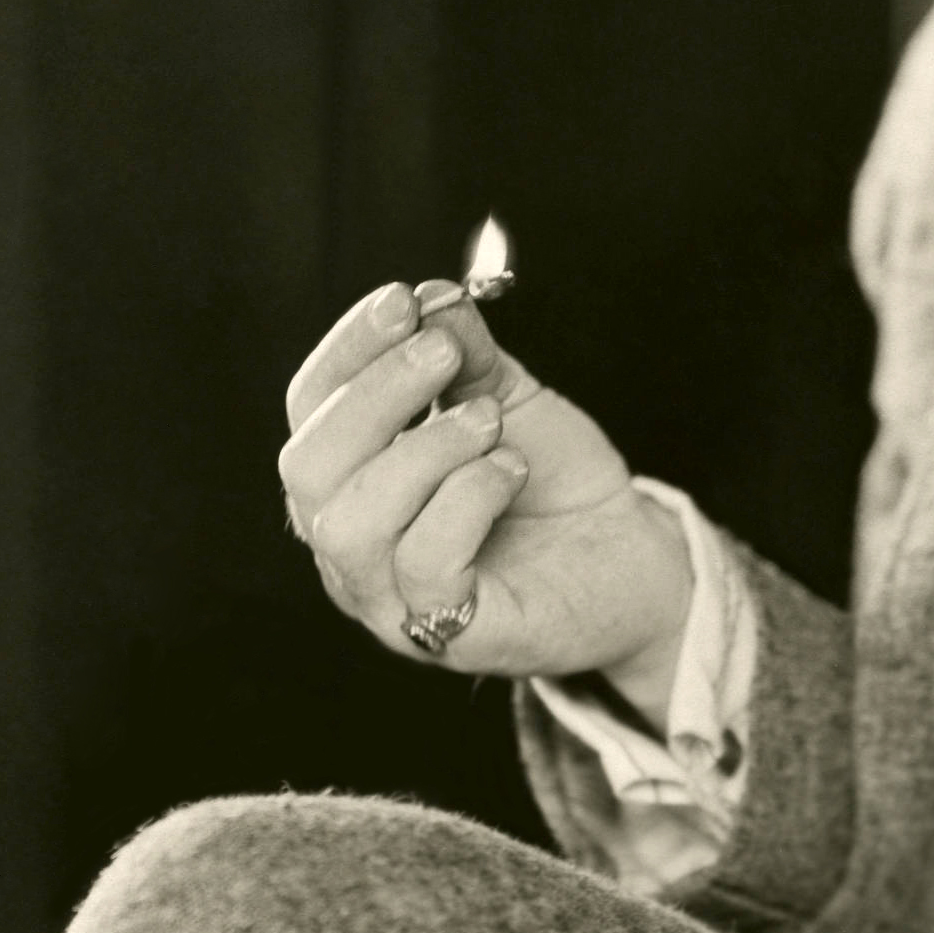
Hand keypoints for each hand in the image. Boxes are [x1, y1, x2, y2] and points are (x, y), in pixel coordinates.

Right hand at [278, 280, 691, 703]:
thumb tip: (430, 298)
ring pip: (352, 523)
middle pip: (307, 466)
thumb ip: (464, 354)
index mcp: (350, 477)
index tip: (401, 300)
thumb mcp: (505, 398)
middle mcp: (349, 544)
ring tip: (489, 422)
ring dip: (424, 450)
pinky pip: (424, 565)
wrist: (626, 552)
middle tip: (445, 353)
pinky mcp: (449, 634)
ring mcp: (392, 597)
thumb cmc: (548, 478)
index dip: (346, 349)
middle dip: (374, 395)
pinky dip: (467, 498)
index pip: (308, 408)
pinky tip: (510, 471)